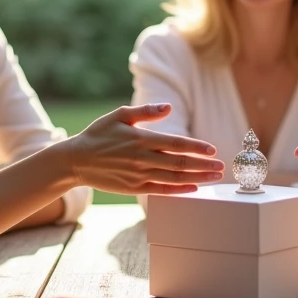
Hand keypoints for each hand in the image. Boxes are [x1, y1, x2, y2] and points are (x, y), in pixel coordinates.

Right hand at [60, 104, 223, 194]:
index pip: (175, 143)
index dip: (196, 147)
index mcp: (141, 139)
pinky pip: (161, 190)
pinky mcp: (134, 188)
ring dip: (197, 178)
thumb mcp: (119, 115)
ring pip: (174, 178)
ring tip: (215, 177)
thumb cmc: (98, 134)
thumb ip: (145, 111)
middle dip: (203, 165)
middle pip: (180, 163)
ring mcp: (138, 175)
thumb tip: (168, 107)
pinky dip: (179, 190)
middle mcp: (142, 158)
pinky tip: (193, 188)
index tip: (212, 150)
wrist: (76, 160)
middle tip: (222, 166)